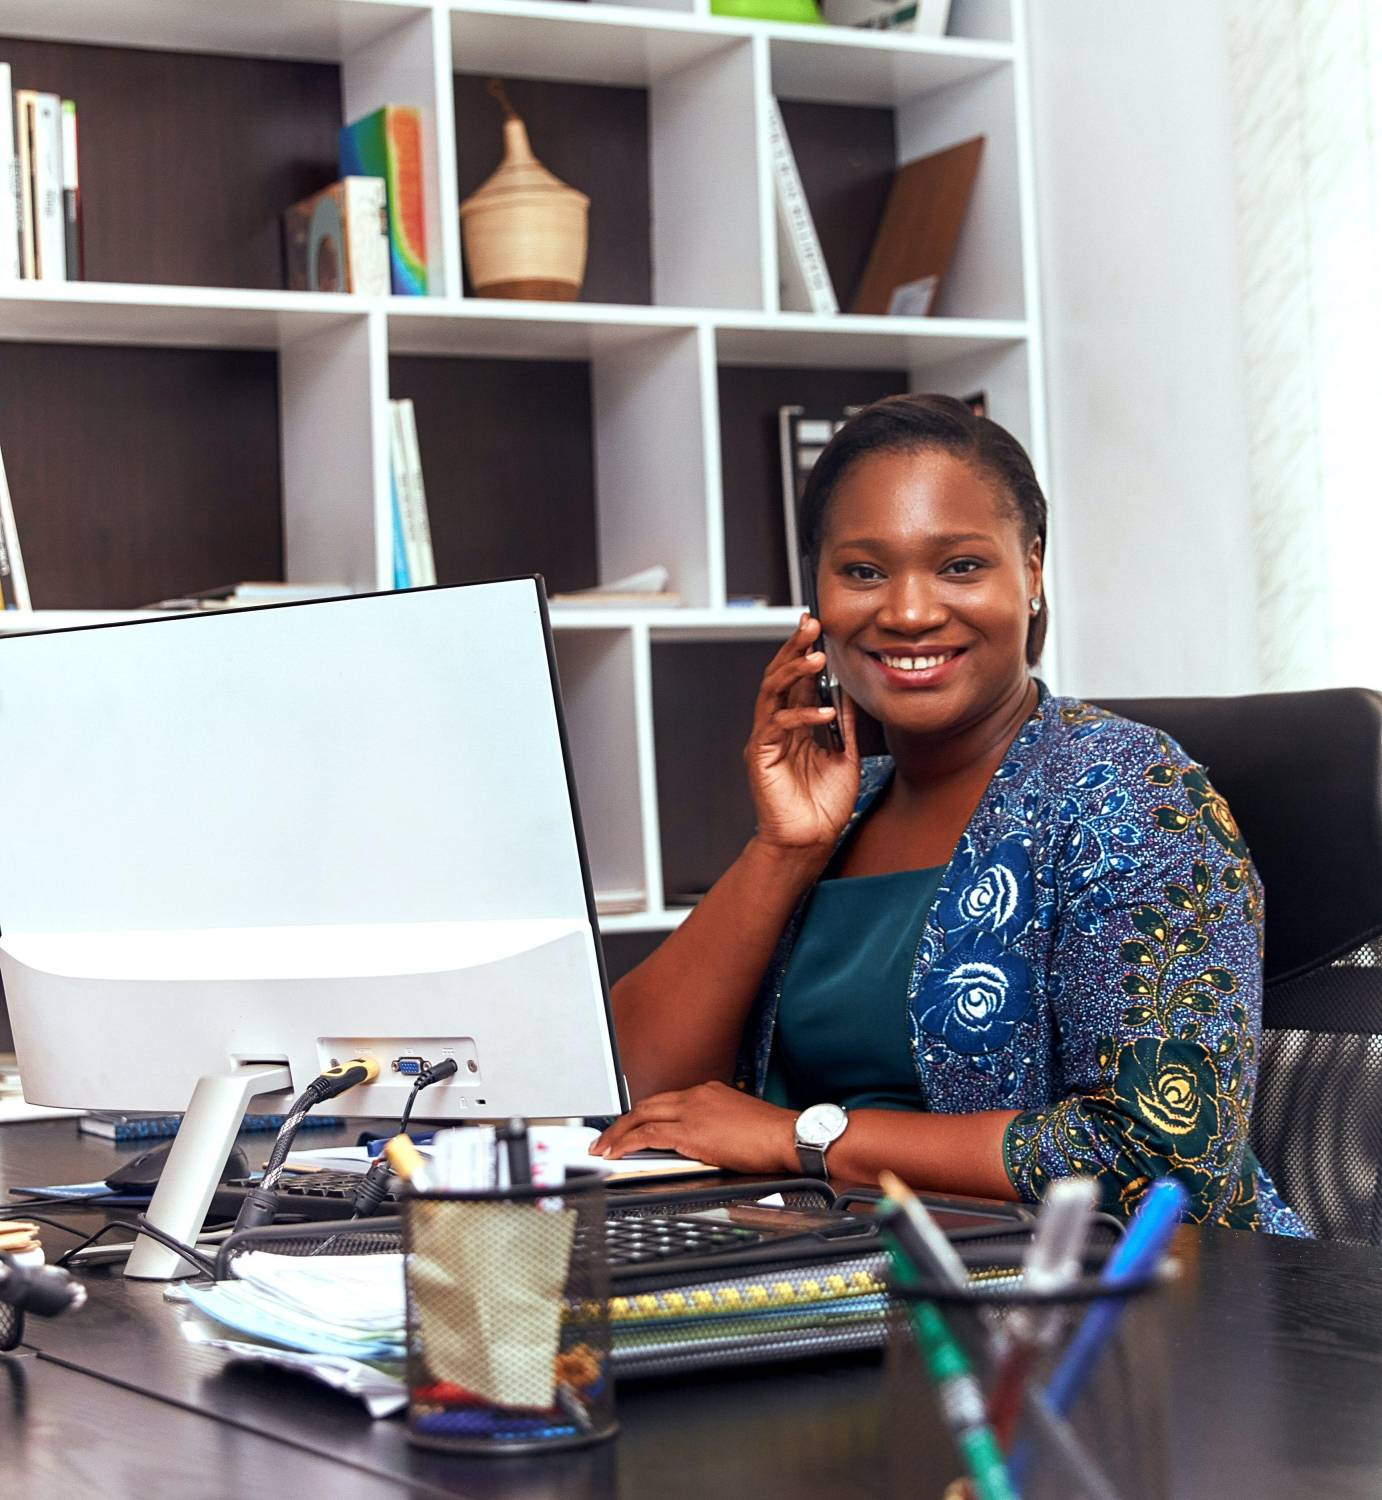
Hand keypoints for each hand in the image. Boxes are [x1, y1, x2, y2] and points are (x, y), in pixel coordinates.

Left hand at [592, 1081, 798, 1174]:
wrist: (787, 1136)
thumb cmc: (772, 1136)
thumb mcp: (738, 1124)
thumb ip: (715, 1129)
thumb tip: (703, 1146)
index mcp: (708, 1092)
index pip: (666, 1101)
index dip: (644, 1114)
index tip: (632, 1127)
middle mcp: (697, 1095)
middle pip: (647, 1105)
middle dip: (623, 1122)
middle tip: (605, 1137)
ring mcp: (692, 1110)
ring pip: (642, 1116)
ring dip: (618, 1133)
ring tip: (603, 1147)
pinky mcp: (691, 1131)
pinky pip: (649, 1135)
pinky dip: (628, 1143)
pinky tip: (617, 1153)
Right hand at [745, 614, 860, 851]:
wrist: (810, 841)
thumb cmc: (824, 804)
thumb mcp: (845, 756)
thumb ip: (844, 725)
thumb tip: (850, 693)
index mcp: (795, 723)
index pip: (796, 677)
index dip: (803, 650)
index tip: (815, 625)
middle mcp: (776, 726)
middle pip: (779, 675)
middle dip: (793, 647)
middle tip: (810, 624)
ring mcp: (766, 739)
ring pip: (772, 693)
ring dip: (793, 671)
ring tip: (815, 657)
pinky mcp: (760, 756)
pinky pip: (777, 727)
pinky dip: (800, 716)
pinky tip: (822, 712)